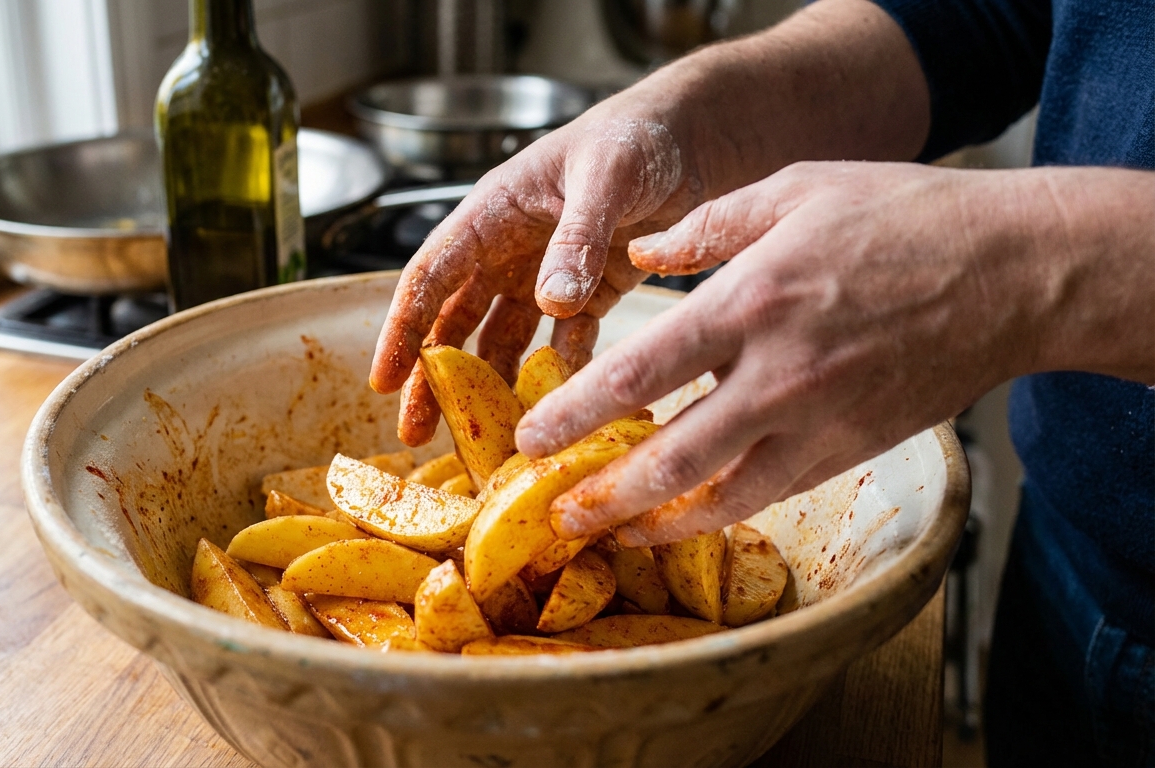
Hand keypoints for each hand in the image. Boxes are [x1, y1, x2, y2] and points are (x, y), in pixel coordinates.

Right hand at [367, 96, 704, 445]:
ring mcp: (546, 276)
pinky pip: (566, 341)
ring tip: (479, 436)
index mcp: (493, 214)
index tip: (384, 379)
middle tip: (414, 431)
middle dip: (432, 377)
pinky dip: (563, 371)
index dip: (403, 329)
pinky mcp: (590, 294)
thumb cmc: (636, 135)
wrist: (694, 135)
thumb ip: (577, 238)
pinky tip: (563, 402)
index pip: (431, 275)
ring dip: (489, 385)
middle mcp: (509, 250)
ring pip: (502, 339)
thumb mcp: (605, 177)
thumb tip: (550, 301)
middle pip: (454, 321)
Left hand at [526, 161, 1050, 545]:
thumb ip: (706, 225)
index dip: (575, 416)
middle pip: (669, 459)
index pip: (638, 374)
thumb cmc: (906, 220)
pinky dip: (719, 512)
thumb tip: (639, 254)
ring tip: (608, 532)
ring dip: (654, 522)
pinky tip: (683, 516)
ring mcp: (818, 422)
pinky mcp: (850, 450)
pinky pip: (770, 495)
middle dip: (601, 494)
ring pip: (719, 497)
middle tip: (554, 512)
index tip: (532, 439)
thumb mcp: (795, 190)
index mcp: (753, 302)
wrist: (1013, 274)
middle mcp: (779, 375)